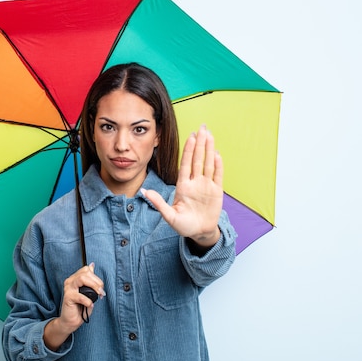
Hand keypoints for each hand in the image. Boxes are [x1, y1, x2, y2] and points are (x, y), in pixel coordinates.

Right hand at [43, 263, 104, 349]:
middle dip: (97, 282)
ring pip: (81, 279)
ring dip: (94, 287)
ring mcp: (68, 289)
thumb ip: (89, 279)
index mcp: (75, 278)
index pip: (86, 270)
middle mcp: (70, 281)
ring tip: (99, 295)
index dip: (96, 277)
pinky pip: (79, 296)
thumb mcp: (88, 291)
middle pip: (85, 273)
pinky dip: (87, 301)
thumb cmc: (80, 307)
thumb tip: (92, 265)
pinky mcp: (67, 298)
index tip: (101, 287)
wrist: (71, 321)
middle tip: (102, 292)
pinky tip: (90, 305)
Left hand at [142, 125, 223, 246]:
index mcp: (183, 186)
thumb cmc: (183, 225)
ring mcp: (206, 186)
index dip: (188, 150)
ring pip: (208, 164)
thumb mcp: (169, 216)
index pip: (186, 164)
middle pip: (198, 159)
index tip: (190, 137)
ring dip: (209, 150)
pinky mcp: (216, 192)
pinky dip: (218, 165)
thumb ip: (159, 203)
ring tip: (210, 135)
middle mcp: (195, 182)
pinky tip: (217, 154)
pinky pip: (218, 176)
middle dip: (200, 144)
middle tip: (202, 128)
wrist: (199, 233)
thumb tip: (143, 192)